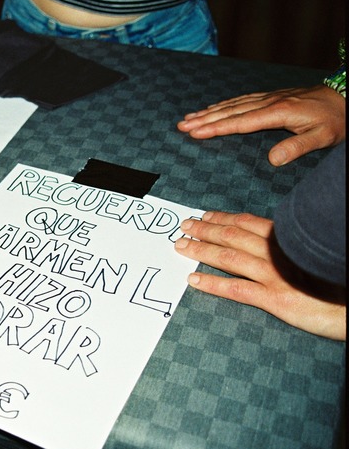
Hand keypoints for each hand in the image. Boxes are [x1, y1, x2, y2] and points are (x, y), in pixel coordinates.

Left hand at [174, 211, 345, 340]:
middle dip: (204, 229)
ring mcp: (275, 274)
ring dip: (201, 250)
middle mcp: (278, 252)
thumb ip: (289, 244)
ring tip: (181, 246)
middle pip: (232, 236)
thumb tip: (269, 240)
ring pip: (229, 257)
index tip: (205, 215)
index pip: (248, 222)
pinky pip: (236, 289)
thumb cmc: (337, 277)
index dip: (223, 218)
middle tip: (185, 226)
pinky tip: (194, 279)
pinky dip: (211, 283)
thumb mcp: (311, 251)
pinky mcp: (276, 299)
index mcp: (287, 238)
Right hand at [178, 86, 345, 165]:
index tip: (196, 132)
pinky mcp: (272, 97)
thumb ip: (297, 147)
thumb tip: (272, 160)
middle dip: (204, 119)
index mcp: (278, 112)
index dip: (216, 128)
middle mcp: (269, 102)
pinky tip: (215, 108)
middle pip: (230, 111)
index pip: (240, 122)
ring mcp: (269, 98)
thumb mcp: (323, 137)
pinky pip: (241, 100)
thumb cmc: (336, 119)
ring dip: (210, 111)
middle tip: (181, 125)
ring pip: (233, 104)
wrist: (348, 96)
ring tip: (189, 117)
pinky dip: (224, 104)